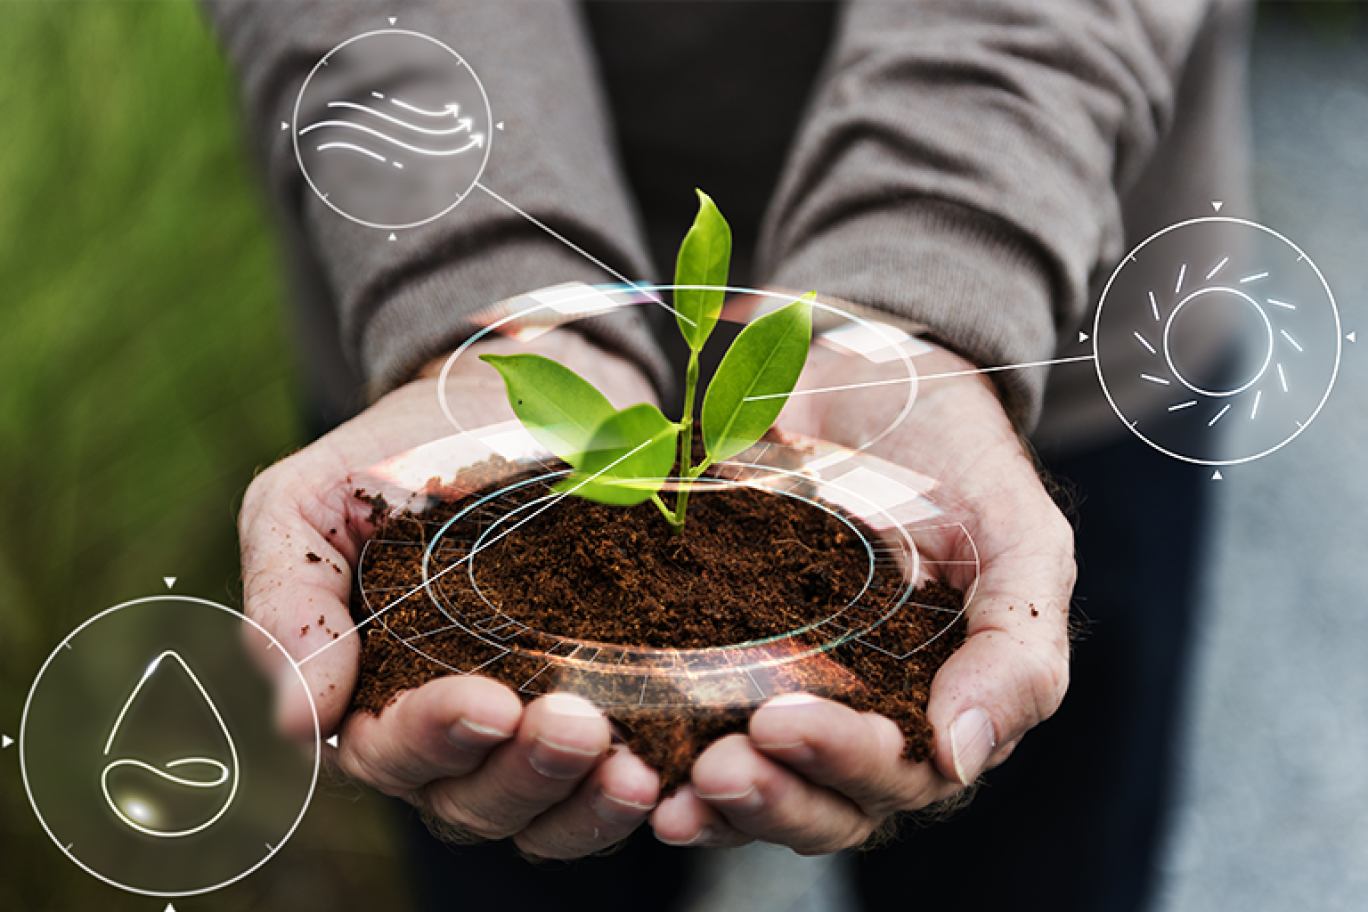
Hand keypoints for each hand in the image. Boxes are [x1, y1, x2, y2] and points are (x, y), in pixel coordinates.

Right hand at [238, 330, 663, 857]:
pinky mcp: (606, 711)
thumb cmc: (394, 456)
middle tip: (573, 725)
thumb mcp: (308, 505)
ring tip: (630, 767)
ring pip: (547, 813)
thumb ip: (289, 605)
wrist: (508, 403)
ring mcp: (530, 729)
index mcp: (368, 697)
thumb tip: (298, 723)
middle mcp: (451, 734)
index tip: (486, 701)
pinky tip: (667, 769)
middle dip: (522, 773)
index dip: (434, 739)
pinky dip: (637, 790)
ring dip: (585, 801)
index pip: (390, 752)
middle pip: (474, 801)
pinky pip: (614, 783)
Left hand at [651, 333, 1074, 852]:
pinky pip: (693, 723)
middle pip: (821, 802)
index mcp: (937, 708)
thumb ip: (1018, 648)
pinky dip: (666, 754)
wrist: (879, 380)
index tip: (783, 721)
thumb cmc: (962, 462)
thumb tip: (960, 759)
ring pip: (758, 783)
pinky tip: (631, 760)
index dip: (841, 764)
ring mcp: (790, 689)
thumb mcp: (1020, 540)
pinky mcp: (724, 651)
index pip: (896, 776)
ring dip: (717, 802)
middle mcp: (862, 718)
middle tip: (721, 766)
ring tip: (673, 790)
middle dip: (771, 796)